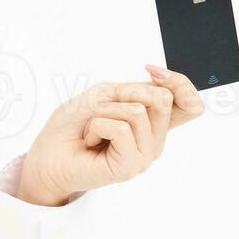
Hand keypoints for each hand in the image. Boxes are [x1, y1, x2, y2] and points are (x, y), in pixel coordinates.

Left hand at [17, 65, 204, 205]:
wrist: (47, 157)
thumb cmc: (72, 126)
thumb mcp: (103, 94)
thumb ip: (135, 90)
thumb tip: (158, 89)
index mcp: (153, 121)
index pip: (191, 103)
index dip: (180, 83)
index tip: (152, 72)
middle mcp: (154, 139)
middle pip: (164, 99)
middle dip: (125, 93)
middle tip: (101, 107)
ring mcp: (145, 154)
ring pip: (139, 111)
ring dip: (104, 111)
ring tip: (93, 128)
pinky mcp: (131, 165)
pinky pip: (122, 128)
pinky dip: (98, 125)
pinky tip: (91, 140)